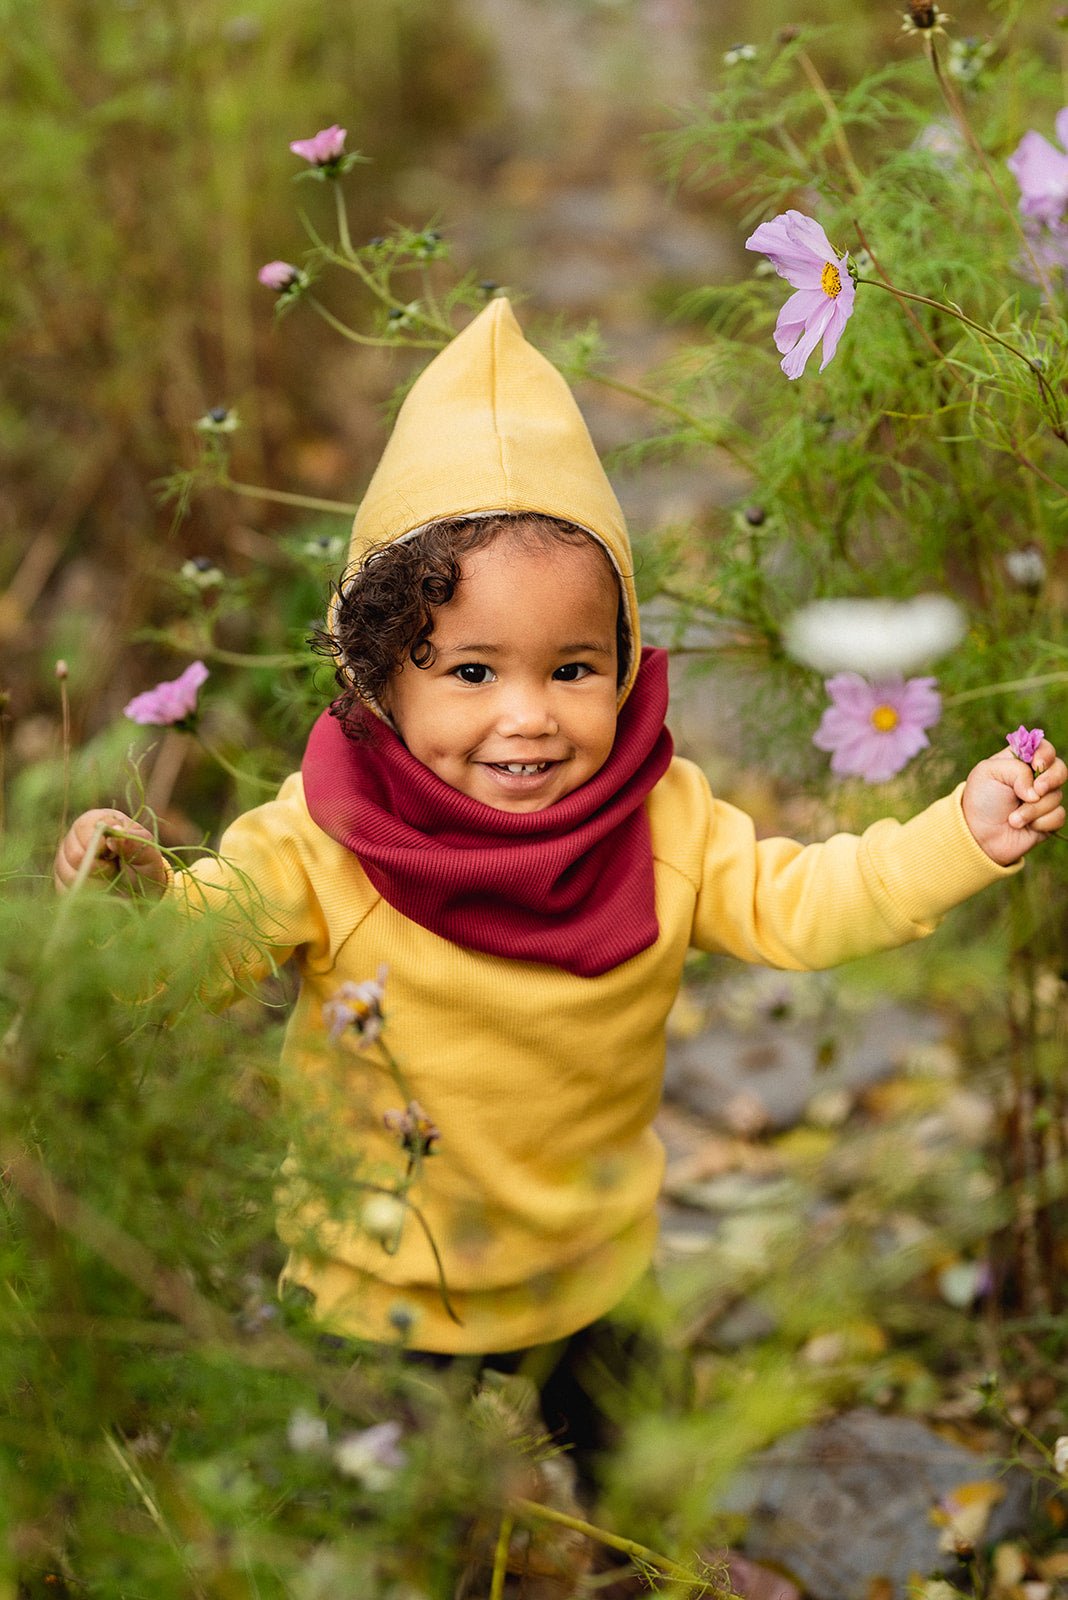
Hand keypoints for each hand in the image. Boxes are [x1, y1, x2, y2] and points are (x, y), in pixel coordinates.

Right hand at [54, 809, 167, 893]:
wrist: (140, 895)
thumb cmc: (144, 868)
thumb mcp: (148, 855)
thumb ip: (135, 843)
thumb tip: (116, 833)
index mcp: (100, 821)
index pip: (85, 826)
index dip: (96, 843)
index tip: (111, 854)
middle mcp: (78, 837)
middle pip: (72, 852)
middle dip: (96, 867)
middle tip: (113, 870)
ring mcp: (66, 858)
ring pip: (66, 872)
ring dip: (92, 882)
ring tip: (109, 880)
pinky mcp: (61, 879)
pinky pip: (63, 888)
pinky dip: (83, 893)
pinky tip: (98, 890)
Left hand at [961, 737, 1066, 865]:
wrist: (979, 836)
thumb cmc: (981, 800)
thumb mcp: (988, 773)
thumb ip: (1016, 770)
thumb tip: (1036, 791)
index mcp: (1019, 761)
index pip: (1043, 747)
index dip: (1045, 754)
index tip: (1037, 764)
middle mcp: (1035, 777)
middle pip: (1060, 769)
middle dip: (1050, 780)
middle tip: (1036, 792)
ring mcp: (1043, 798)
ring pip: (1057, 796)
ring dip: (1033, 809)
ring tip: (1013, 819)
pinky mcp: (1048, 818)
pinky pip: (1058, 816)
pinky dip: (1041, 822)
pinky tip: (1025, 827)